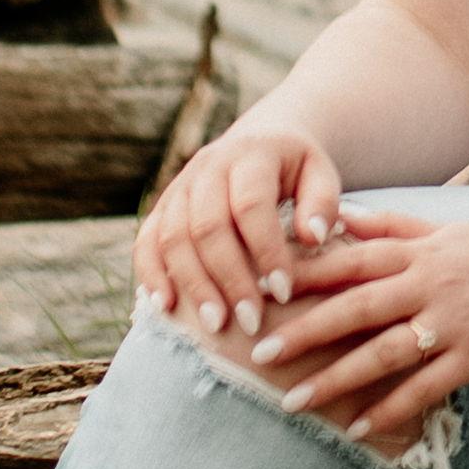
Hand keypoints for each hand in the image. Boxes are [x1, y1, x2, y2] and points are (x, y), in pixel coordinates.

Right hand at [138, 123, 342, 342]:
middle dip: (228, 279)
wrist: (259, 142)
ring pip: (173, 237)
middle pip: (207, 226)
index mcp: (250, 156)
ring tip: (216, 325)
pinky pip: (147, 241)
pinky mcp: (162, 207)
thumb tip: (314, 238)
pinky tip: (167, 307)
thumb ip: (322, 202)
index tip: (284, 293)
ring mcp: (179, 187)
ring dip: (193, 284)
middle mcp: (207, 167)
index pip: (251, 205)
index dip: (266, 251)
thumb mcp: (321, 173)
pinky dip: (151, 274)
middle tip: (251, 322)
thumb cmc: (297, 170)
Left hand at [253, 209, 468, 458]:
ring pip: (383, 353)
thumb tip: (342, 216)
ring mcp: (453, 322)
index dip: (305, 275)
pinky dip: (389, 409)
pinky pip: (424, 388)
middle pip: (357, 308)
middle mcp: (432, 284)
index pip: (352, 260)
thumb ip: (395, 226)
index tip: (262, 290)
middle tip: (260, 355)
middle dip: (305, 332)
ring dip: (335, 380)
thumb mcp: (450, 231)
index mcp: (421, 252)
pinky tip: (358, 428)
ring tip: (293, 402)